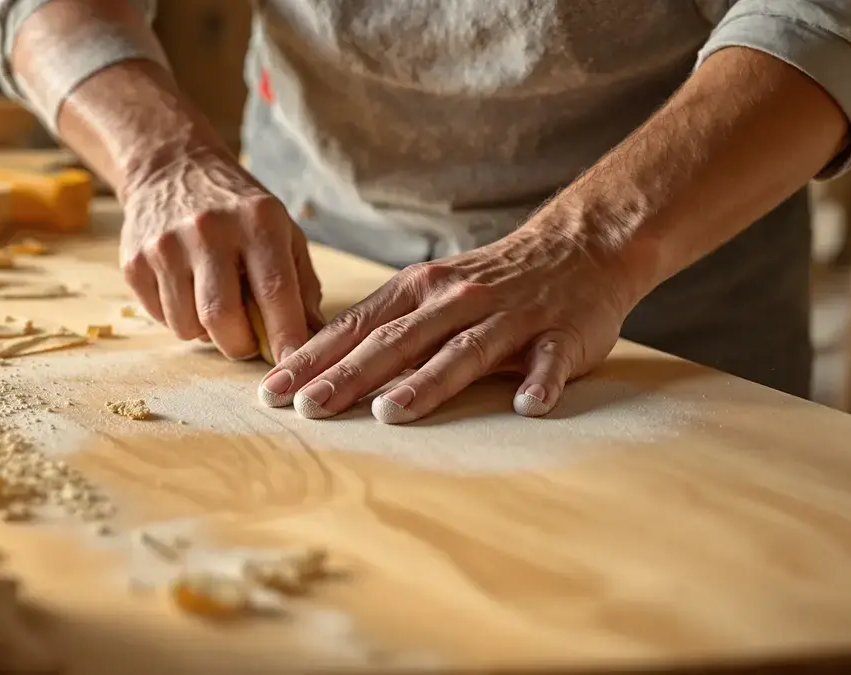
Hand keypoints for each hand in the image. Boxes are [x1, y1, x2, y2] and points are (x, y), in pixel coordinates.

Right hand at [121, 151, 322, 360]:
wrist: (171, 167)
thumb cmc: (237, 208)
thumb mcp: (281, 229)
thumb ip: (301, 283)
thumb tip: (312, 337)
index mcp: (256, 221)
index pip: (274, 291)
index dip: (285, 336)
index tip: (293, 363)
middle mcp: (208, 230)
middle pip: (222, 319)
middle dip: (239, 345)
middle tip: (247, 339)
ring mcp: (165, 246)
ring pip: (187, 326)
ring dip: (206, 332)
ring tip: (214, 303)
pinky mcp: (134, 261)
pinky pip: (161, 318)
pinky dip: (179, 318)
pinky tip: (187, 290)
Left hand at [256, 213, 642, 421]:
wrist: (578, 248)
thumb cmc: (489, 282)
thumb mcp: (429, 292)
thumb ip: (385, 326)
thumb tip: (320, 367)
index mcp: (418, 291)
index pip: (356, 328)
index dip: (313, 359)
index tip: (272, 391)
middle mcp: (456, 300)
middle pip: (396, 342)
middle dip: (349, 375)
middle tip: (310, 408)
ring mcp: (509, 317)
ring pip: (462, 351)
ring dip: (427, 383)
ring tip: (391, 413)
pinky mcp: (560, 334)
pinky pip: (549, 361)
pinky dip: (539, 382)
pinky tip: (526, 406)